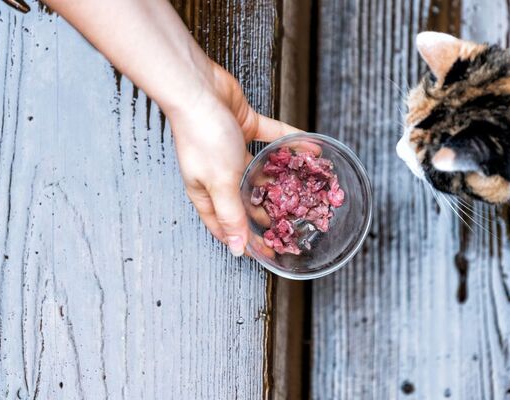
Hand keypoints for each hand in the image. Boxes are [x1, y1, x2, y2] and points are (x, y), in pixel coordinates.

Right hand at [166, 62, 296, 255]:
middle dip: (268, 210)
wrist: (198, 89)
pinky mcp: (244, 126)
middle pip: (246, 198)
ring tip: (305, 187)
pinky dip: (290, 142)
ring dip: (282, 176)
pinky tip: (311, 149)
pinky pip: (273, 138)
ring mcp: (231, 149)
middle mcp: (219, 173)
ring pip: (261, 168)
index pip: (227, 225)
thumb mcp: (220, 183)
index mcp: (206, 192)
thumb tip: (237, 251)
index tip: (270, 251)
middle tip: (293, 221)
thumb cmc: (203, 138)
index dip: (246, 240)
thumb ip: (232, 216)